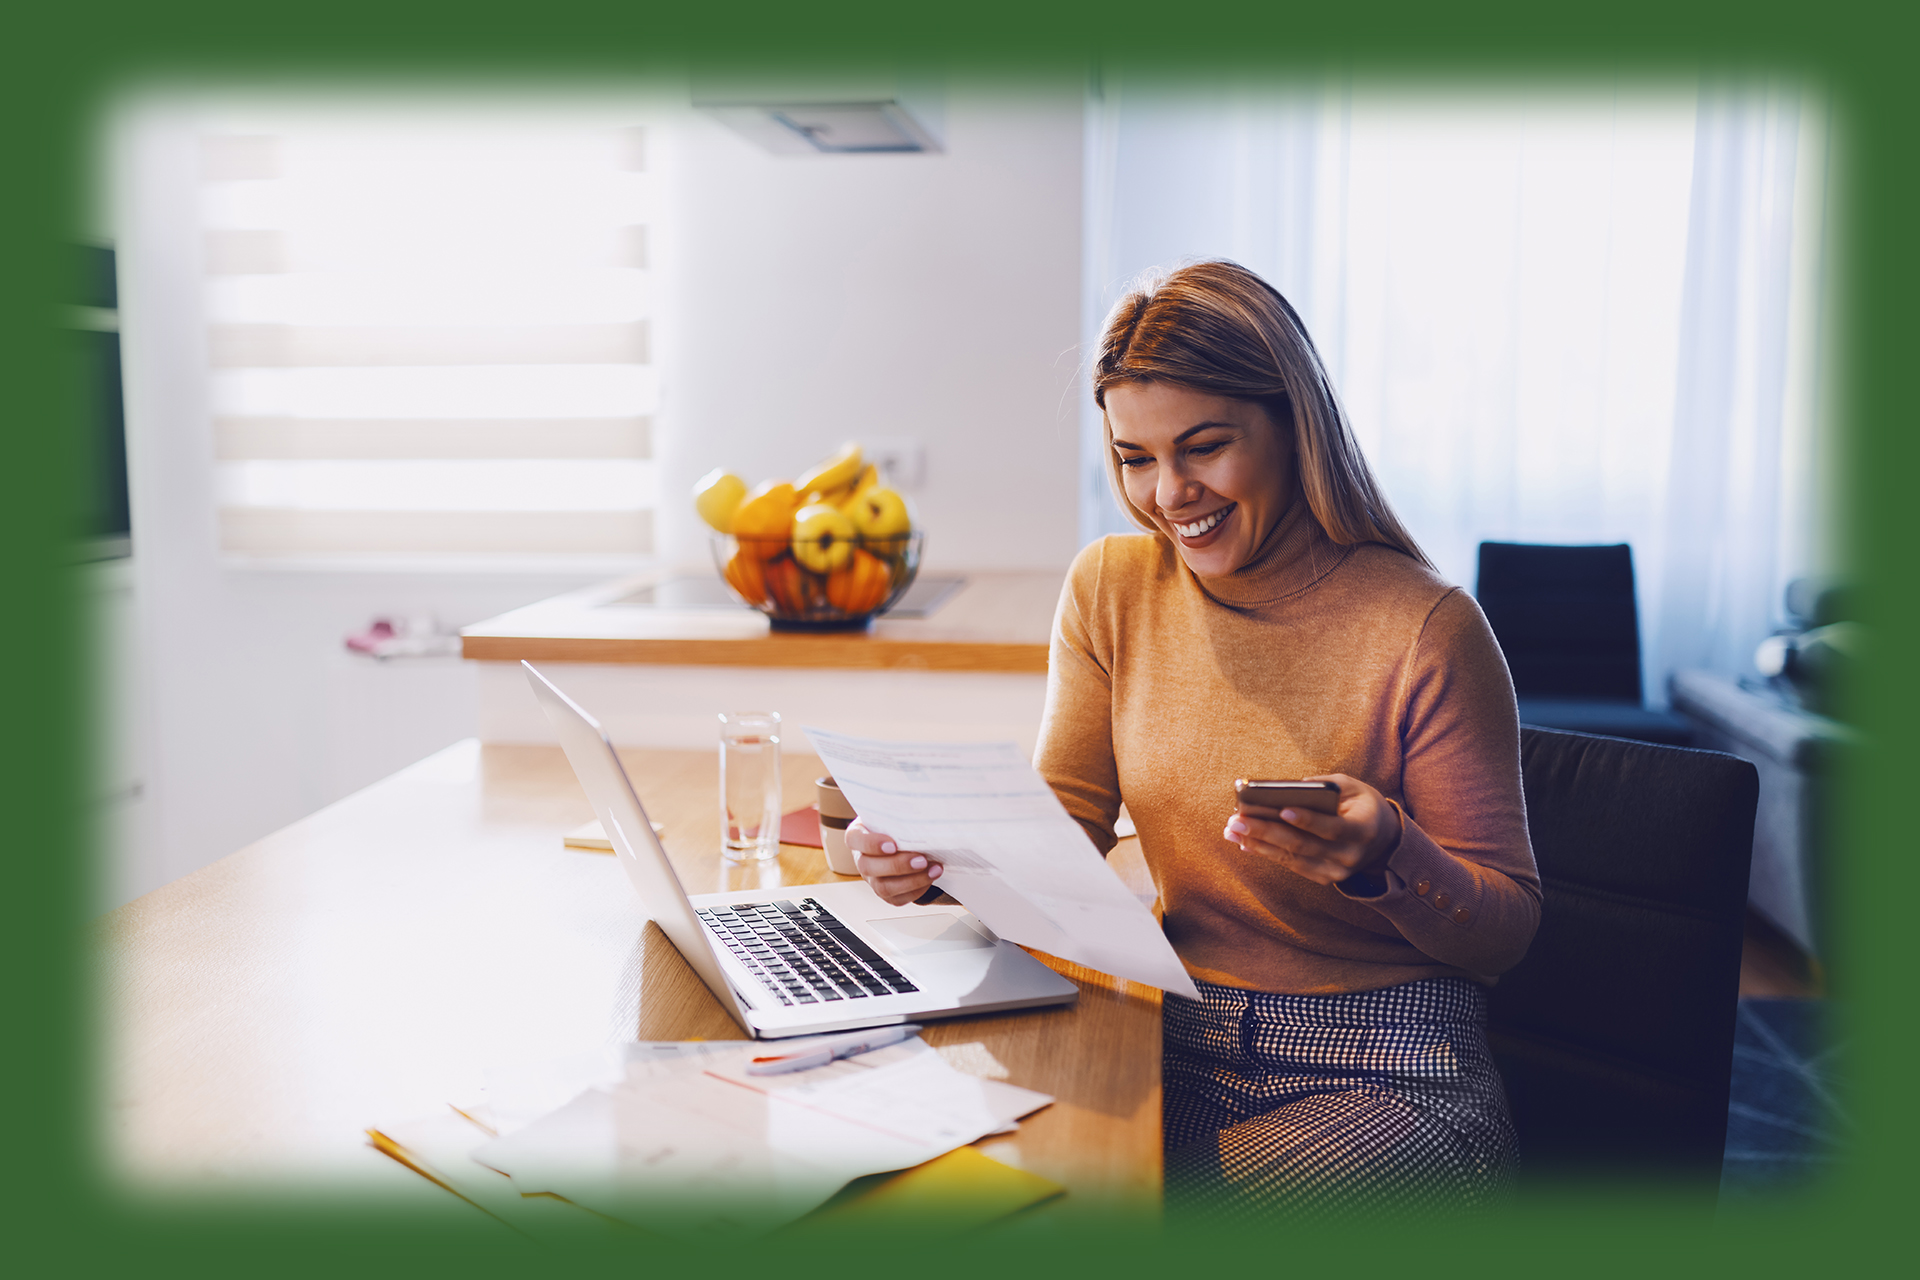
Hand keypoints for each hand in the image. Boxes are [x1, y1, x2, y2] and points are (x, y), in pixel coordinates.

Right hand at [846, 819, 943, 906]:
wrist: (904, 839)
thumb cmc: (896, 824)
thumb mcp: (894, 813)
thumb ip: (901, 812)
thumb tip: (923, 810)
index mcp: (858, 836)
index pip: (855, 840)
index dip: (871, 844)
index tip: (893, 844)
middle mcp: (862, 860)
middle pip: (869, 867)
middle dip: (897, 865)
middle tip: (921, 859)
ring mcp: (873, 879)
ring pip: (884, 888)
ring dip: (912, 880)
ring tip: (933, 869)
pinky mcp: (887, 893)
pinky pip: (898, 898)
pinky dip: (917, 889)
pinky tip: (931, 876)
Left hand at [1221, 773, 1402, 886]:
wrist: (1384, 841)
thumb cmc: (1363, 805)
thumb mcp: (1354, 787)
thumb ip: (1326, 785)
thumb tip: (1290, 789)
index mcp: (1363, 830)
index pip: (1332, 827)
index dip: (1307, 819)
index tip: (1281, 809)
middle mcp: (1350, 856)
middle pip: (1303, 845)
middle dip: (1267, 831)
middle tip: (1237, 820)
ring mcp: (1336, 872)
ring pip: (1292, 859)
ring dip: (1258, 844)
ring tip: (1232, 830)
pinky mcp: (1324, 878)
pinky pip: (1291, 866)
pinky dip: (1267, 853)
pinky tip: (1245, 842)